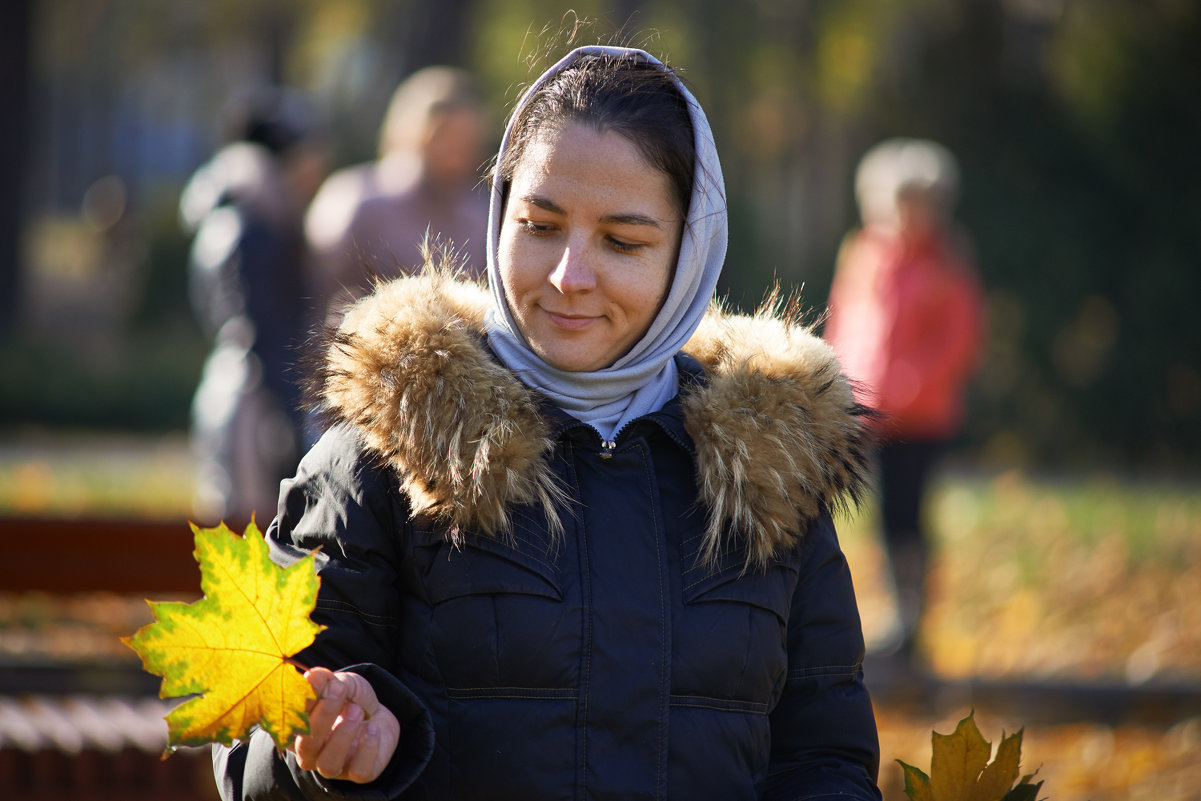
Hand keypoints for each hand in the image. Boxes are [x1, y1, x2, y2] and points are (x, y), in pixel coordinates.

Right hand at [292, 667, 400, 783]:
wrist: (378, 714)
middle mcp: (310, 754)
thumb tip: (311, 676)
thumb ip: (327, 681)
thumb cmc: (350, 699)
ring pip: (329, 764)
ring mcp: (334, 766)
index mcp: (298, 731)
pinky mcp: (358, 773)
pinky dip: (367, 748)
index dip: (300, 704)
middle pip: (306, 746)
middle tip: (339, 690)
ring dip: (343, 735)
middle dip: (323, 716)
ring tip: (357, 710)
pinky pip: (359, 770)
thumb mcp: (341, 683)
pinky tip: (372, 729)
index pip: (289, 724)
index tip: (316, 681)